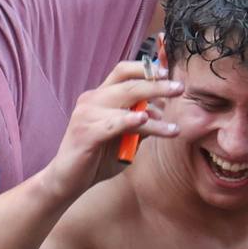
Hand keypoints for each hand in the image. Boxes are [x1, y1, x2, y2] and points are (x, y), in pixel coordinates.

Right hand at [50, 58, 181, 193]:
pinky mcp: (85, 134)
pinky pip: (112, 124)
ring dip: (153, 116)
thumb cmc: (97, 157)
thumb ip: (139, 123)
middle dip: (156, 86)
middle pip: (128, 84)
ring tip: (173, 126)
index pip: (123, 71)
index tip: (167, 72)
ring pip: (126, 106)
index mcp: (100, 96)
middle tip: (179, 88)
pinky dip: (130, 121)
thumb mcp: (124, 138)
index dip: (145, 68)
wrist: (68, 180)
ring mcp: (86, 115)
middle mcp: (91, 100)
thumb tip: (161, 111)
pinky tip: (145, 121)